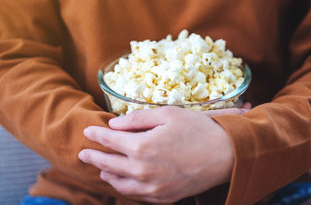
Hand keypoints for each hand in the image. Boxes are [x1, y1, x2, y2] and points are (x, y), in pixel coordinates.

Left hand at [79, 105, 248, 202]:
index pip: (110, 141)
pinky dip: (126, 189)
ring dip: (107, 176)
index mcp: (142, 147)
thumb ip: (137, 119)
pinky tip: (124, 183)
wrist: (226, 155)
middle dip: (94, 158)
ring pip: (121, 185)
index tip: (88, 131)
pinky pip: (137, 196)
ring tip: (101, 170)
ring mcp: (153, 188)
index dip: (97, 135)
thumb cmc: (198, 129)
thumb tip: (114, 124)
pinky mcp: (164, 197)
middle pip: (109, 165)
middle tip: (83, 154)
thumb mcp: (167, 114)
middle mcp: (143, 171)